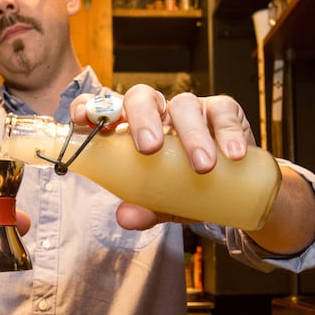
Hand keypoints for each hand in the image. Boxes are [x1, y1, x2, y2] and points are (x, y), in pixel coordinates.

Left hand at [70, 86, 256, 229]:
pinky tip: (232, 155)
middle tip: (149, 149)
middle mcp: (157, 113)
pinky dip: (228, 133)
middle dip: (141, 119)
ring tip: (202, 167)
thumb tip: (125, 218)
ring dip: (191, 135)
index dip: (91, 107)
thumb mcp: (163, 204)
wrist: (232, 191)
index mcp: (132, 130)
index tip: (82, 117)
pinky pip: (223, 113)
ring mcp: (190, 109)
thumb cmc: (186, 189)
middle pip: (141, 97)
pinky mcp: (223, 110)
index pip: (105, 109)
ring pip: (184, 105)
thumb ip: (144, 209)